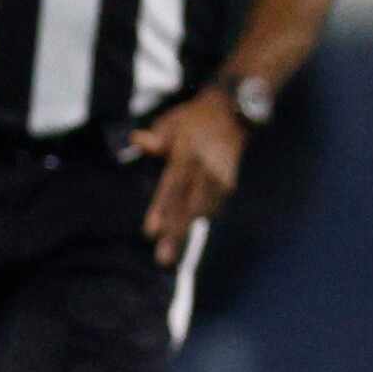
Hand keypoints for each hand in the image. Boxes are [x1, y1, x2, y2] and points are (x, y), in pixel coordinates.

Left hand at [130, 89, 245, 266]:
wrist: (235, 111)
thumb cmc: (196, 118)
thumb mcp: (173, 121)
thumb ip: (157, 137)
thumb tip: (137, 140)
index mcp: (188, 155)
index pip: (173, 187)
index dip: (163, 210)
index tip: (152, 232)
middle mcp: (207, 170)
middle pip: (190, 208)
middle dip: (177, 235)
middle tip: (165, 260)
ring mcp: (222, 178)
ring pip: (204, 212)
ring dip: (186, 232)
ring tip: (171, 256)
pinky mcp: (231, 184)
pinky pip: (214, 207)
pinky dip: (200, 219)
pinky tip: (187, 231)